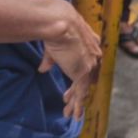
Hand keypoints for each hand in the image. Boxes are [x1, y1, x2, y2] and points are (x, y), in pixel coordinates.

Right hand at [38, 5, 102, 119]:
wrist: (60, 23)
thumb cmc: (55, 29)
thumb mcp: (53, 47)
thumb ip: (51, 60)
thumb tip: (43, 69)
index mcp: (91, 46)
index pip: (88, 68)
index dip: (78, 81)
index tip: (69, 91)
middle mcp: (95, 56)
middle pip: (88, 80)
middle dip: (77, 93)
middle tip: (68, 103)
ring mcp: (91, 64)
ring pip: (84, 89)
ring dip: (75, 103)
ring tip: (69, 114)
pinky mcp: (84, 72)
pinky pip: (81, 93)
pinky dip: (77, 105)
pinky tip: (74, 115)